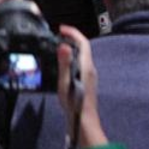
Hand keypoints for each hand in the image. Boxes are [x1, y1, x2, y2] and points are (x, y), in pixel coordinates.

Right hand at [56, 25, 105, 148]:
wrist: (83, 120)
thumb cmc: (74, 102)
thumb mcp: (65, 81)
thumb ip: (65, 63)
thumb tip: (64, 46)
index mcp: (86, 65)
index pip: (82, 42)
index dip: (73, 32)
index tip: (62, 28)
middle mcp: (90, 68)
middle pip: (83, 48)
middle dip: (71, 39)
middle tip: (59, 36)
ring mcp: (89, 75)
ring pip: (82, 56)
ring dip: (71, 49)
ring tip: (59, 48)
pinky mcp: (87, 82)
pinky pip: (80, 64)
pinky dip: (72, 59)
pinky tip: (63, 65)